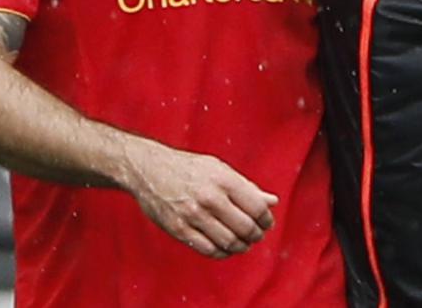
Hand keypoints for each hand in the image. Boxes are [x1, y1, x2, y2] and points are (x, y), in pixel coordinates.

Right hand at [122, 137, 277, 258]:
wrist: (149, 169)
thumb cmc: (188, 168)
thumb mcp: (219, 169)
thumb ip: (246, 186)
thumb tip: (272, 201)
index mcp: (223, 179)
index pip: (257, 207)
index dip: (266, 220)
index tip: (266, 223)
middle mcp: (210, 197)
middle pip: (245, 228)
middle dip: (256, 236)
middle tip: (256, 236)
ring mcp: (193, 215)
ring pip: (229, 242)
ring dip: (241, 247)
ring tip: (243, 243)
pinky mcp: (179, 229)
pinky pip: (208, 249)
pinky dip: (222, 252)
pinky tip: (226, 247)